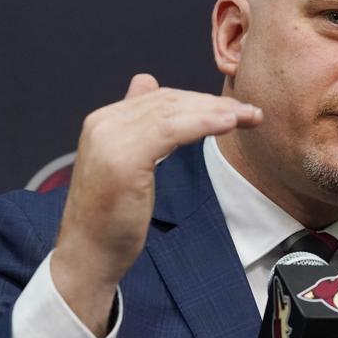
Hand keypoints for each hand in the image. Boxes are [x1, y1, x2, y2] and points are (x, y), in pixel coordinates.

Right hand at [50, 73, 262, 336]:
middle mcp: (103, 122)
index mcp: (103, 120)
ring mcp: (111, 138)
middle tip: (250, 112)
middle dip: (213, 104)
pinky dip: (204, 123)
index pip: (159, 98)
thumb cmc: (109, 217)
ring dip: (217, 112)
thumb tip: (145, 81)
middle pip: (169, 101)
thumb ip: (135, 122)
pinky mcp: (125, 158)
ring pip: (174, 113)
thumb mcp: (123, 161)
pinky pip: (172, 130)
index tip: (232, 109)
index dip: (199, 100)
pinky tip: (229, 124)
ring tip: (249, 117)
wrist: (87, 256)